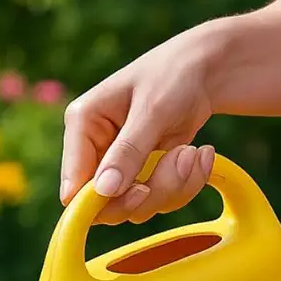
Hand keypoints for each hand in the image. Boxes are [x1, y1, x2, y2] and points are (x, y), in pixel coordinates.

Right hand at [59, 27, 221, 224]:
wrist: (207, 72)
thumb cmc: (173, 76)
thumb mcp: (152, 110)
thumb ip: (128, 152)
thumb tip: (104, 191)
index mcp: (83, 124)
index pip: (73, 184)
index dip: (100, 201)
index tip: (140, 190)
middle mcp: (95, 150)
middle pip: (107, 206)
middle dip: (150, 190)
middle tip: (179, 162)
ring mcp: (120, 167)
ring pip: (139, 207)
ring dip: (174, 185)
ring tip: (193, 152)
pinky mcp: (144, 177)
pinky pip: (161, 201)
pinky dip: (186, 184)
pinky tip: (199, 156)